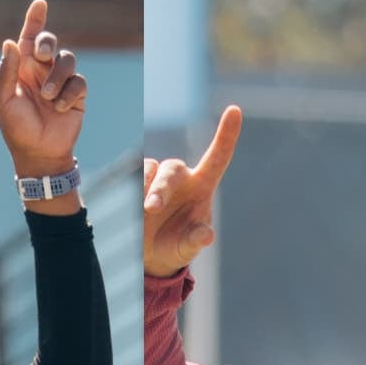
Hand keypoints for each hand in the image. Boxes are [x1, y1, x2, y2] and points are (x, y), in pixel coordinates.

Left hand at [0, 0, 85, 194]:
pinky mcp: (76, 96)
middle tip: (42, 54)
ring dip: (57, 77)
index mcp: (22, 69)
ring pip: (67, 60)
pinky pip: (78, 82)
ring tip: (48, 97)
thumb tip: (9, 42)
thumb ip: (7, 72)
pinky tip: (60, 108)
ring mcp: (60, 83)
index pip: (28, 38)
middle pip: (50, 43)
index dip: (35, 19)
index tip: (40, 3)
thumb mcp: (4, 101)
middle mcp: (42, 72)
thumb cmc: (16, 129)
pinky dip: (69, 93)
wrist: (39, 154)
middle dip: (47, 42)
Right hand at [143, 104, 241, 276]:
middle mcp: (181, 177)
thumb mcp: (188, 247)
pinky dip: (131, 192)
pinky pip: (132, 178)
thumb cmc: (176, 246)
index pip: (217, 158)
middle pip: (172, 169)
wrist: (149, 254)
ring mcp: (157, 178)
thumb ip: (196, 240)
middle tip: (151, 208)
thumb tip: (207, 236)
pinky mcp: (137, 182)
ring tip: (142, 211)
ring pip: (149, 169)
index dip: (226, 135)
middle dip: (160, 188)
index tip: (234, 110)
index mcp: (202, 186)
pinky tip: (131, 211)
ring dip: (143, 187)